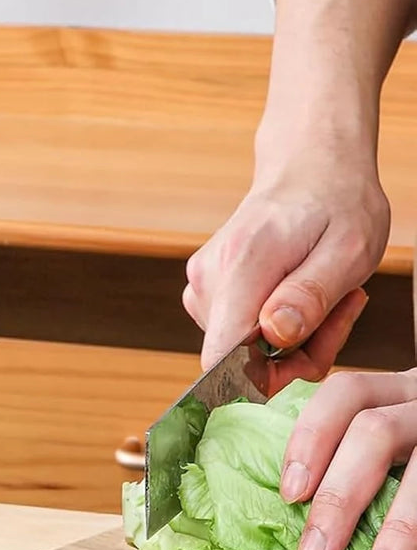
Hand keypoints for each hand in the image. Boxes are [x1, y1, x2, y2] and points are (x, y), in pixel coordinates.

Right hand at [183, 143, 386, 389]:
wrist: (310, 169)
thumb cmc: (337, 204)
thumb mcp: (349, 249)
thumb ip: (310, 295)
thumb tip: (272, 336)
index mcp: (242, 266)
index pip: (221, 356)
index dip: (263, 379)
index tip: (308, 361)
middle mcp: (208, 278)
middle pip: (236, 359)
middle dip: (292, 356)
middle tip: (340, 314)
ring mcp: (201, 285)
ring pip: (238, 350)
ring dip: (288, 343)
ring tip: (323, 299)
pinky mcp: (204, 290)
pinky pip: (236, 333)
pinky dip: (273, 330)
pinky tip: (298, 298)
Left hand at [282, 371, 416, 549]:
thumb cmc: (410, 455)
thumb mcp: (386, 438)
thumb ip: (348, 458)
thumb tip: (297, 511)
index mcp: (393, 392)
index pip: (345, 392)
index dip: (311, 438)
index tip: (291, 494)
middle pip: (375, 432)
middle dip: (340, 497)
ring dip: (398, 532)